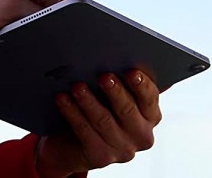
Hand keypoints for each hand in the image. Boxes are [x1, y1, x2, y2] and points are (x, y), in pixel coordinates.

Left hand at [35, 70, 162, 177]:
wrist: (72, 144)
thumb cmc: (96, 107)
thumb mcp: (109, 94)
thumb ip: (119, 78)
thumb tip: (118, 53)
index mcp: (150, 115)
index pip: (150, 98)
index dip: (141, 85)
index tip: (131, 70)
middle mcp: (141, 135)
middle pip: (127, 109)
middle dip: (114, 91)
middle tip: (102, 75)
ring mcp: (122, 150)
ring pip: (103, 120)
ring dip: (88, 101)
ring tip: (76, 86)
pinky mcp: (100, 157)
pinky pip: (84, 132)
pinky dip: (72, 113)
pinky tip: (61, 98)